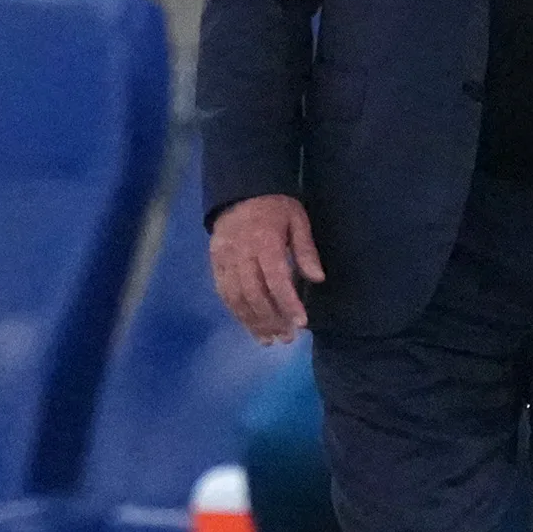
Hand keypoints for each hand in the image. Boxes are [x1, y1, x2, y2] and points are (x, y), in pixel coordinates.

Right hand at [211, 193, 324, 343]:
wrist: (239, 191)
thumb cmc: (275, 206)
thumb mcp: (297, 220)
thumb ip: (305, 250)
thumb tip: (317, 279)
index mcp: (265, 241)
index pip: (276, 279)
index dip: (288, 303)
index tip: (301, 323)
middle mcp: (241, 254)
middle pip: (254, 294)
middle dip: (271, 320)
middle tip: (287, 338)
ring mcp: (224, 259)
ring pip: (236, 298)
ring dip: (253, 322)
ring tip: (269, 340)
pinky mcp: (214, 263)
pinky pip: (223, 293)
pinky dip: (236, 313)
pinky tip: (250, 326)